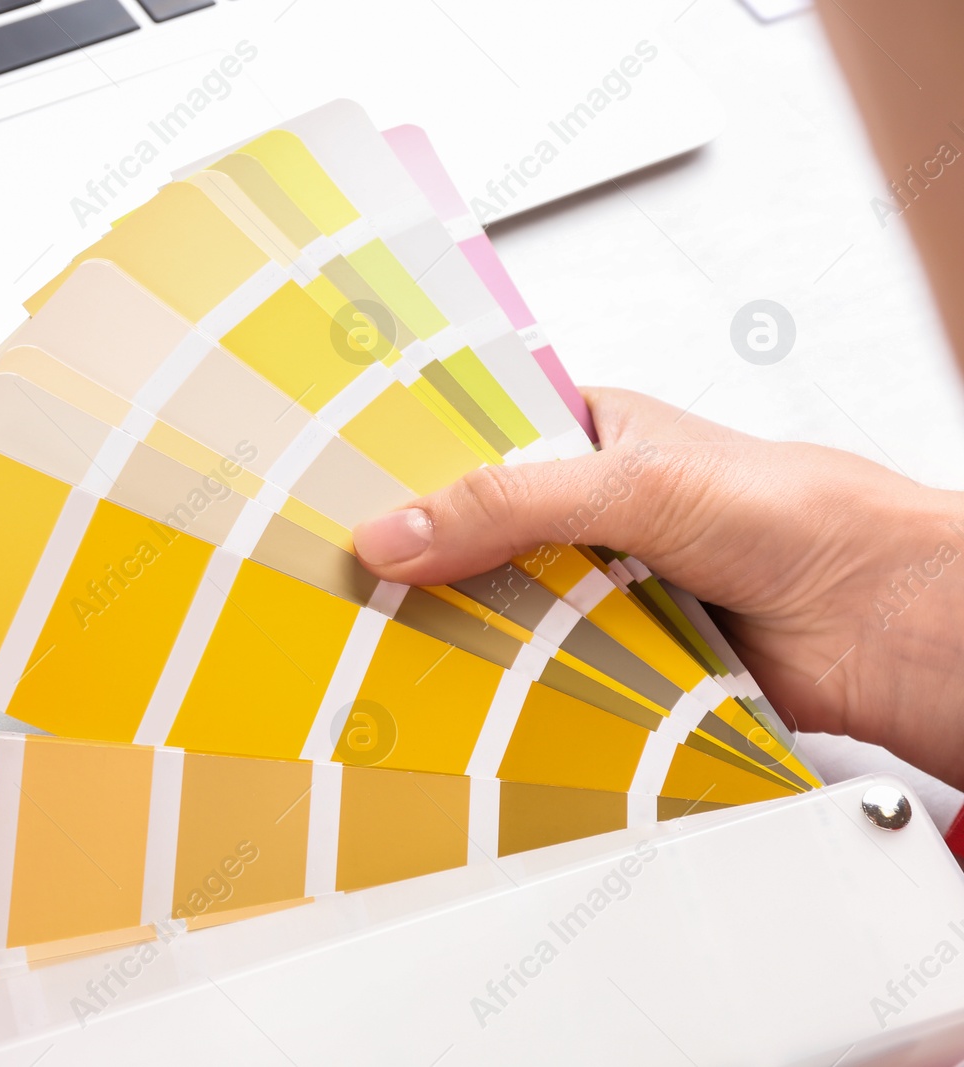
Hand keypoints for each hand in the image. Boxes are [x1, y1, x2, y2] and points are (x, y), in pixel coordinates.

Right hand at [351, 388, 963, 790]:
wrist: (884, 623)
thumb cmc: (796, 513)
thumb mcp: (630, 485)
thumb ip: (509, 504)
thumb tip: (399, 529)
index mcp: (588, 433)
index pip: (474, 438)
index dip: (407, 462)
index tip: (338, 489)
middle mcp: (589, 507)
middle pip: (477, 531)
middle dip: (424, 557)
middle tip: (348, 578)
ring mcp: (600, 584)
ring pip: (503, 605)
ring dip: (465, 625)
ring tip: (384, 638)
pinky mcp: (615, 655)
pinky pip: (539, 667)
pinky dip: (509, 681)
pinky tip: (462, 689)